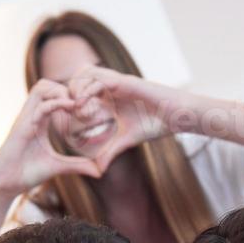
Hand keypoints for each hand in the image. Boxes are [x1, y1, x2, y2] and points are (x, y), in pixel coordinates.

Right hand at [0, 80, 101, 197]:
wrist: (5, 182)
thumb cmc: (28, 173)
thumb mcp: (59, 166)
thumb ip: (78, 165)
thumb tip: (99, 172)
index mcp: (41, 120)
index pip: (56, 95)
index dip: (72, 97)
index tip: (87, 111)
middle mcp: (34, 114)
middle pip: (50, 84)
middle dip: (68, 89)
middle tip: (83, 107)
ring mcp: (27, 116)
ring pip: (43, 85)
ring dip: (61, 92)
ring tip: (75, 108)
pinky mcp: (23, 123)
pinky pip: (40, 102)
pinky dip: (57, 103)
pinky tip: (69, 113)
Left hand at [67, 66, 181, 173]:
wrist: (176, 116)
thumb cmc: (155, 125)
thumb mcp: (126, 141)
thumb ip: (110, 151)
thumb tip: (98, 169)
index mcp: (109, 97)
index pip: (81, 89)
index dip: (71, 101)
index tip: (67, 119)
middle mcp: (109, 86)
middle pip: (78, 77)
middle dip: (69, 92)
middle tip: (69, 112)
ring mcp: (116, 82)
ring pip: (85, 73)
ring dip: (77, 90)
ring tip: (77, 109)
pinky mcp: (125, 81)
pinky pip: (99, 80)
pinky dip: (87, 92)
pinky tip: (84, 108)